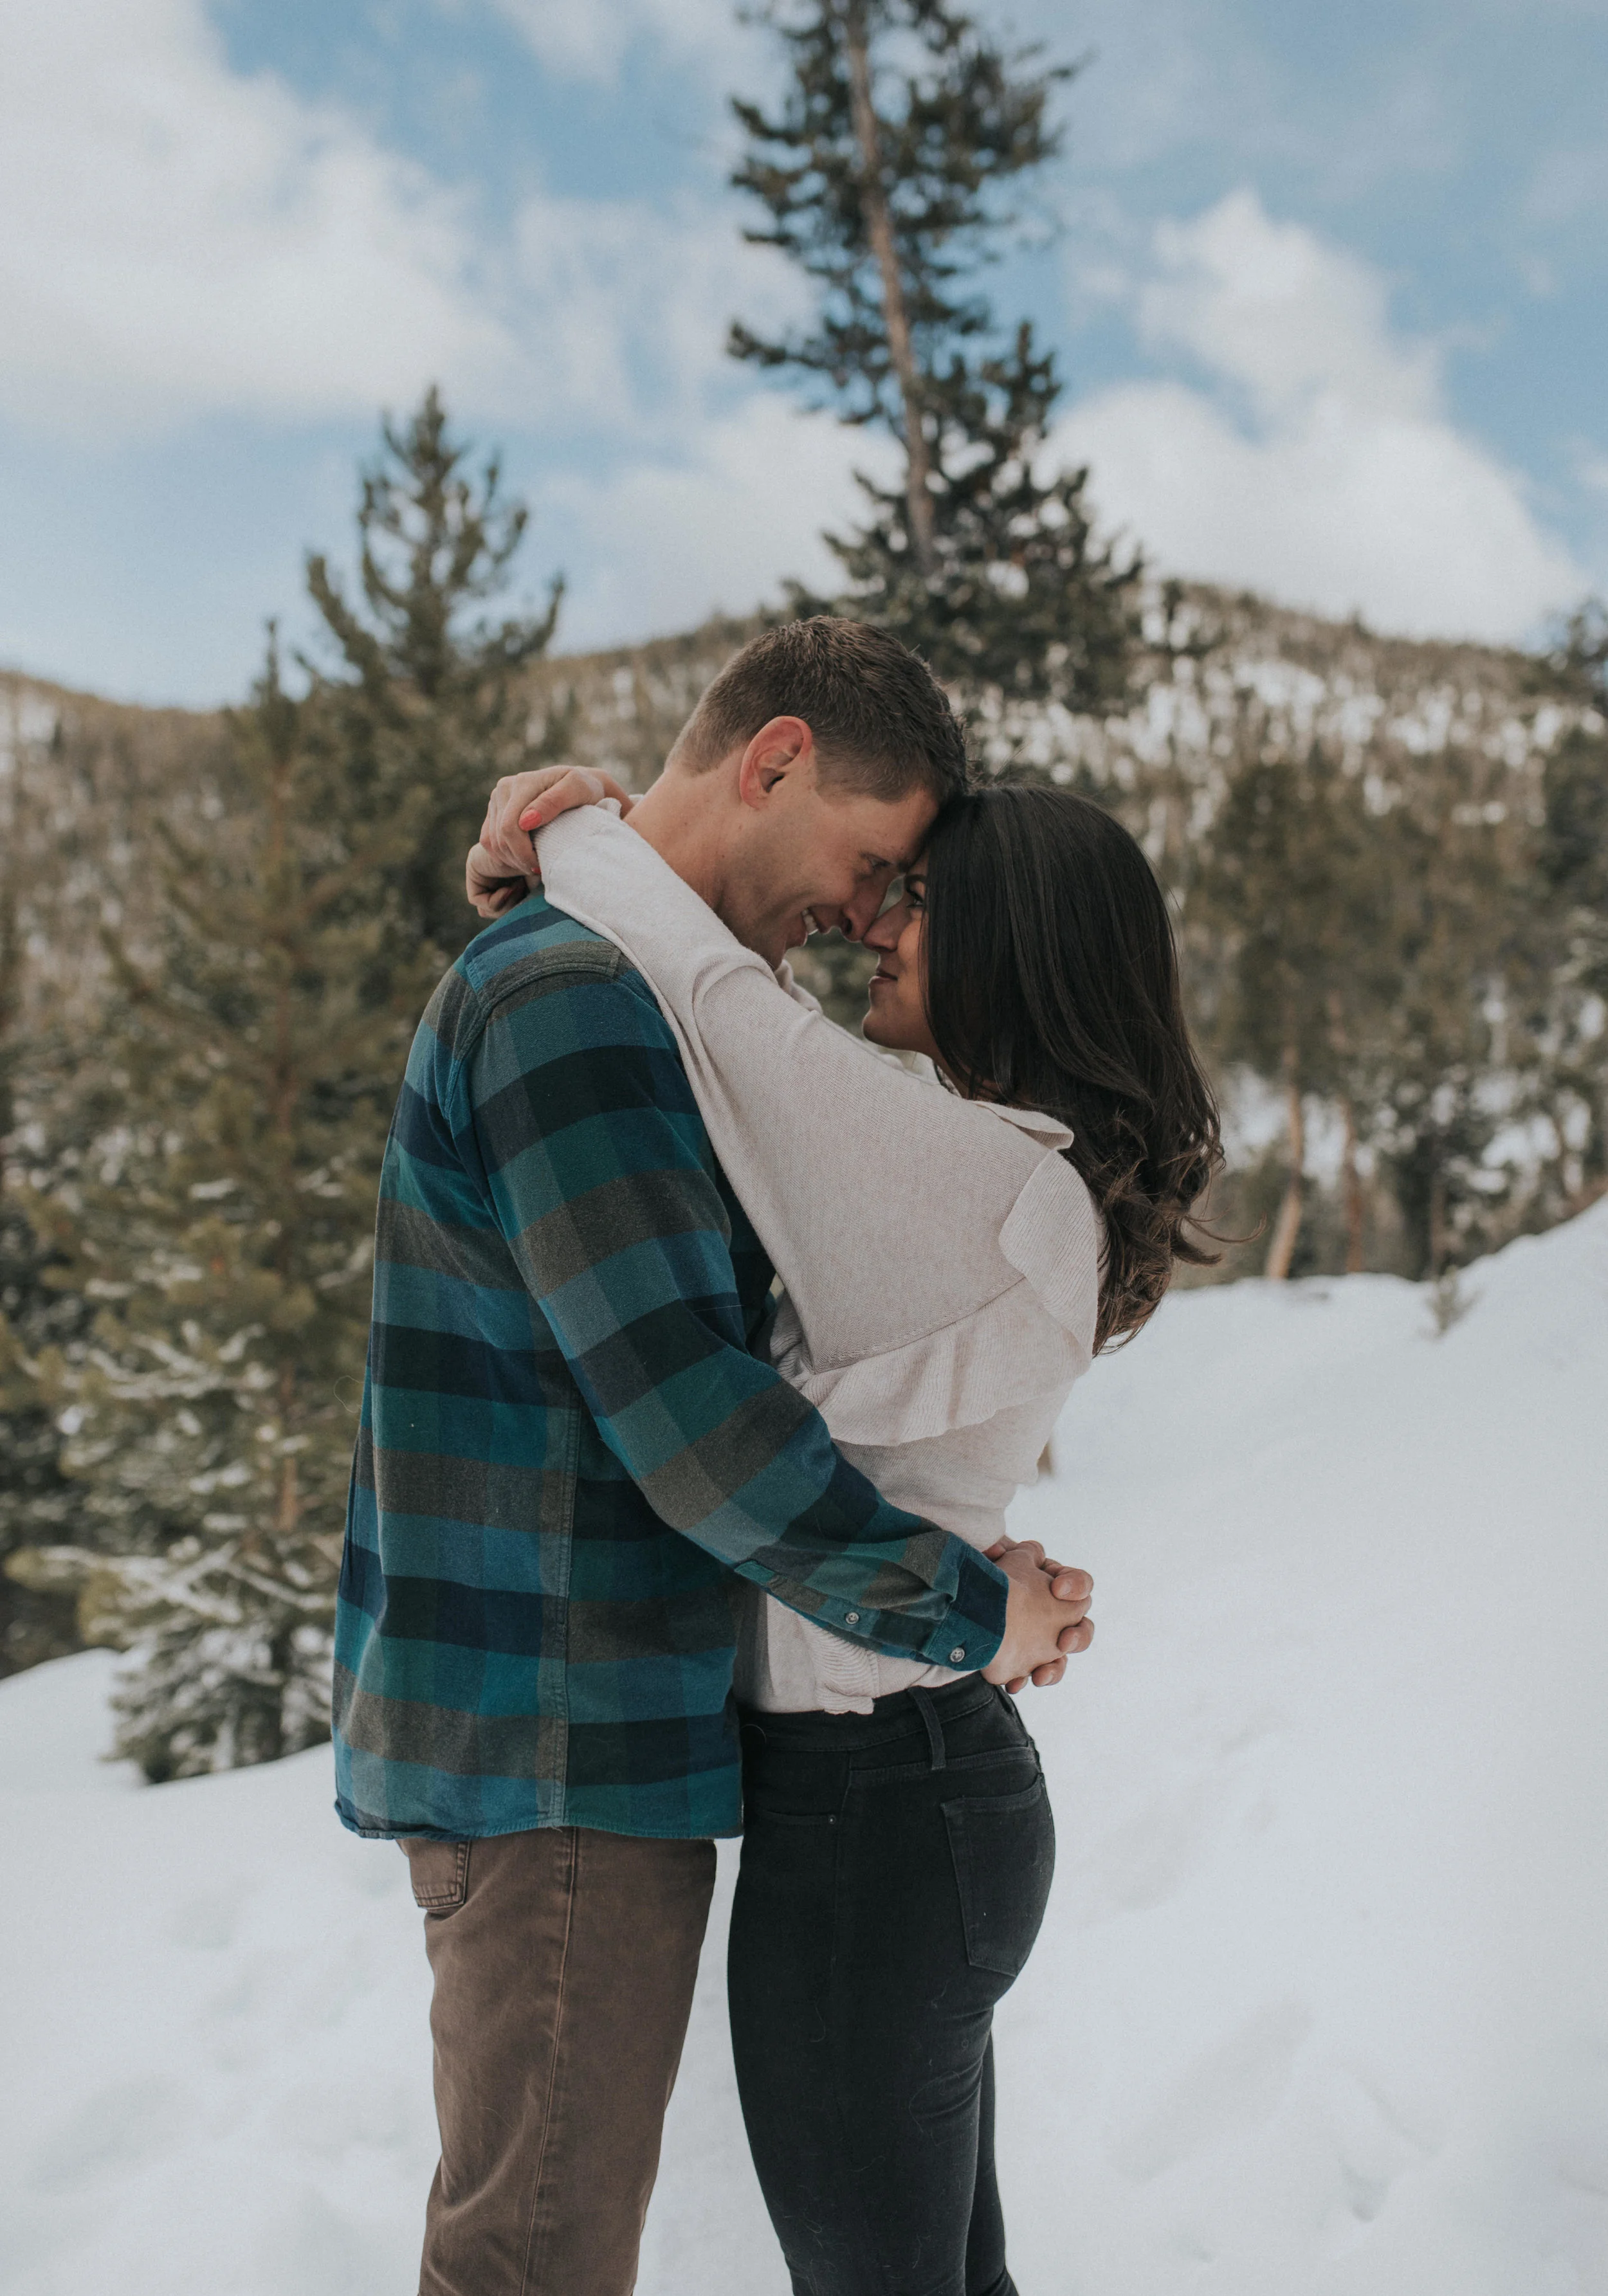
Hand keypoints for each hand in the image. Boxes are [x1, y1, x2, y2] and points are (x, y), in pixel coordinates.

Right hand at [465, 766, 636, 916]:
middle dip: (518, 859)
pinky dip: (503, 856)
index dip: (524, 853)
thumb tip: (526, 821)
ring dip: (510, 860)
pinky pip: (488, 841)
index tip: (543, 866)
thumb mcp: (579, 790)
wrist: (581, 787)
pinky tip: (523, 859)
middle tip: (539, 870)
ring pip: (491, 842)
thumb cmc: (587, 790)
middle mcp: (504, 788)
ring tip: (534, 866)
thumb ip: (554, 802)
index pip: (510, 827)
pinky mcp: (494, 811)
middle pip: (499, 837)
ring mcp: (497, 799)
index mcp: (522, 783)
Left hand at [982, 1536, 1093, 1692]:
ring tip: (1039, 1676)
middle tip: (1063, 1641)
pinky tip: (1013, 1684)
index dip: (1076, 1586)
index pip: (1081, 1585)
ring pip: (1060, 1660)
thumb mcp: (996, 1558)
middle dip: (1078, 1637)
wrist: (961, 1601)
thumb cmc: (985, 1575)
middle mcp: (1054, 1616)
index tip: (1057, 1588)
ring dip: (1055, 1670)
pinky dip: (1024, 1681)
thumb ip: (1004, 1551)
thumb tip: (996, 1550)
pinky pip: (1032, 1675)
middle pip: (1082, 1628)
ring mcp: (1041, 1641)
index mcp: (1054, 1586)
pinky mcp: (1023, 1660)